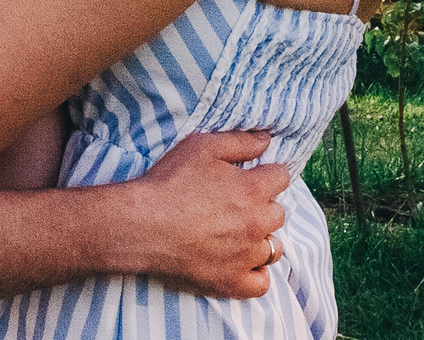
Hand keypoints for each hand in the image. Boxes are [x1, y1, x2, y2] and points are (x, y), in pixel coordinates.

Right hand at [119, 131, 291, 297]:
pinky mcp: (231, 281)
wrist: (142, 225)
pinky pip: (261, 283)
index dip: (268, 172)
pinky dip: (256, 273)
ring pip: (274, 248)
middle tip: (240, 203)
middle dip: (264, 205)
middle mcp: (256, 224)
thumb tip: (266, 140)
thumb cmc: (170, 182)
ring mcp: (245, 256)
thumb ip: (241, 142)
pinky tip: (243, 262)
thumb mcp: (203, 147)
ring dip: (263, 238)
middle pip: (279, 213)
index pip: (282, 177)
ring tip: (242, 233)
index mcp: (252, 189)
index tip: (255, 175)